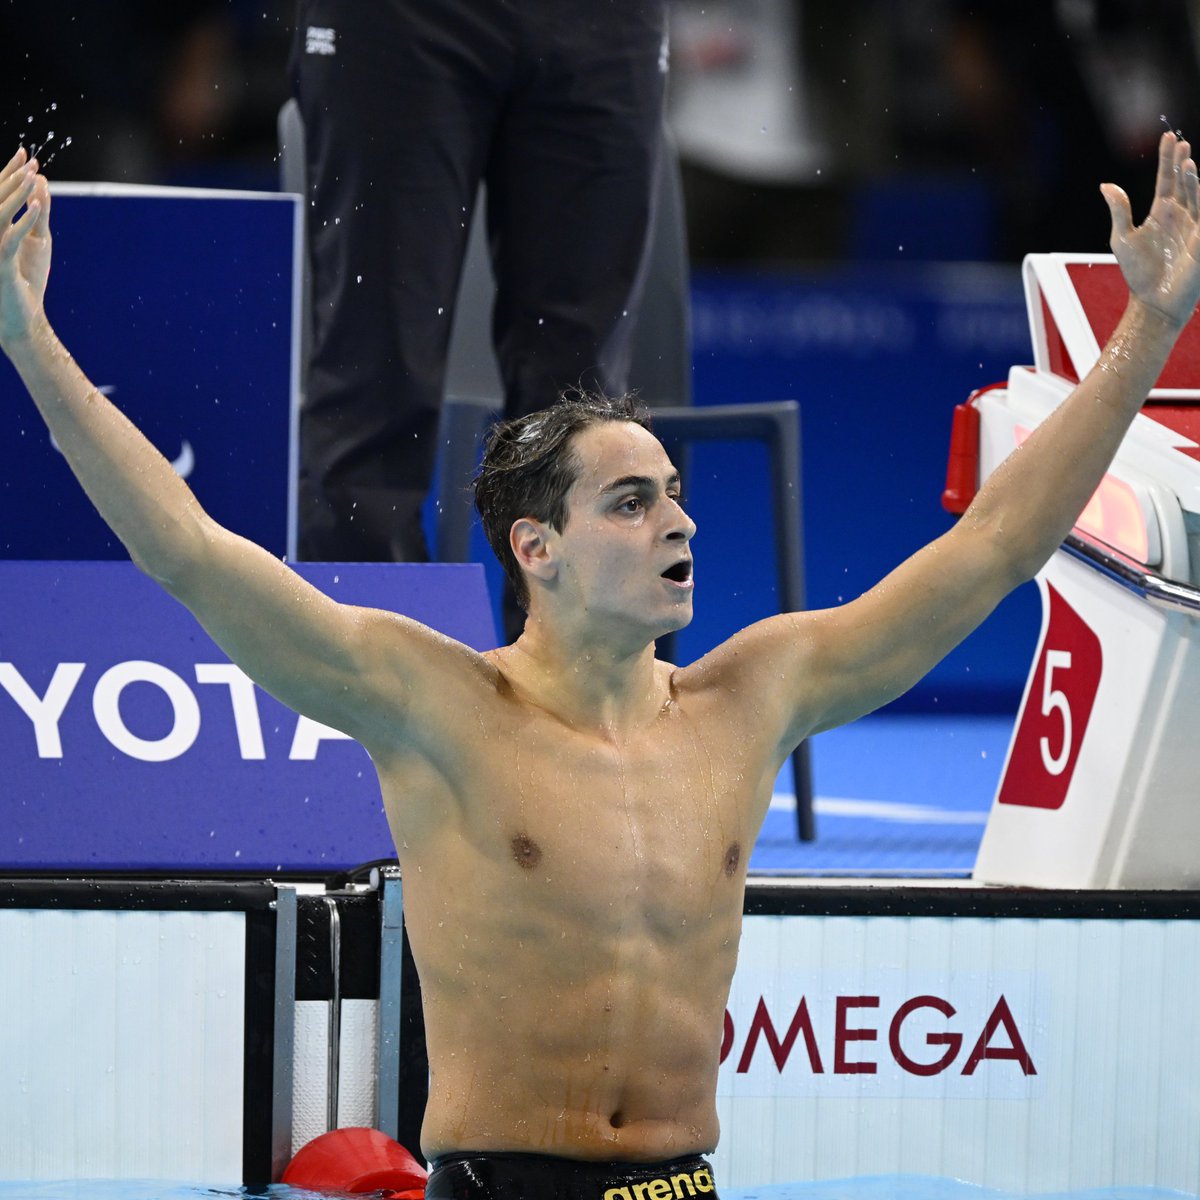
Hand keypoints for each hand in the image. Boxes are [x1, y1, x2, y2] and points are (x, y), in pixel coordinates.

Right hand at [0, 147, 51, 347]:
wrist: (20, 320)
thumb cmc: (26, 280)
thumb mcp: (36, 242)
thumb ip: (37, 216)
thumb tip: (42, 185)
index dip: (10, 173)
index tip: (26, 155)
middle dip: (14, 179)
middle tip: (32, 161)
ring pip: (0, 215)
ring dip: (19, 195)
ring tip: (35, 177)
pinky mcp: (1, 265)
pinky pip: (10, 239)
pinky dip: (25, 222)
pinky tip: (39, 208)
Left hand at [1102, 131, 1199, 328]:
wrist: (1153, 301)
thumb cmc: (1138, 273)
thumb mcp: (1123, 238)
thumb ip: (1119, 211)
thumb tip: (1105, 184)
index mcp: (1162, 212)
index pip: (1167, 179)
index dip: (1167, 158)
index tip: (1167, 136)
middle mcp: (1181, 214)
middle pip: (1183, 181)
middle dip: (1182, 162)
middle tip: (1179, 143)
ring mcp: (1195, 225)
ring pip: (1197, 195)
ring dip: (1193, 179)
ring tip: (1187, 162)